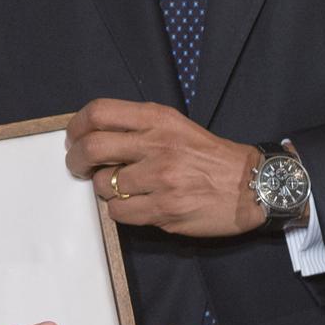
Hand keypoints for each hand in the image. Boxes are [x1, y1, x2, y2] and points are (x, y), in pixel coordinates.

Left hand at [65, 98, 265, 236]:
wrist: (251, 184)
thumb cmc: (209, 154)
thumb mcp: (176, 125)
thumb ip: (138, 127)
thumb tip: (94, 136)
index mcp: (158, 119)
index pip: (100, 112)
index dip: (77, 126)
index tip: (74, 138)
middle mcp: (156, 145)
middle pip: (93, 147)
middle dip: (77, 160)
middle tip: (79, 167)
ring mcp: (160, 179)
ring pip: (105, 185)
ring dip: (104, 189)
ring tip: (118, 189)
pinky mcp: (165, 210)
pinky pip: (120, 212)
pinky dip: (119, 210)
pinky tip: (132, 205)